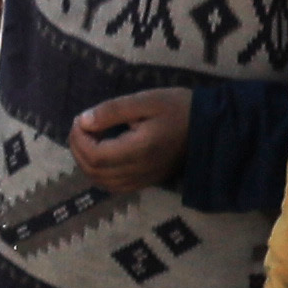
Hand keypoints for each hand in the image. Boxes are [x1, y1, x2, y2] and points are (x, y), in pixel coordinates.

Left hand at [67, 85, 193, 196]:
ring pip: (102, 182)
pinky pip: (115, 186)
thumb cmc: (178, 109)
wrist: (209, 128)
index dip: (79, 139)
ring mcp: (144, 180)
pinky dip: (100, 174)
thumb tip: (83, 121)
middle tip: (80, 127)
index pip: (95, 155)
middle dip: (78, 149)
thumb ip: (112, 111)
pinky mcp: (147, 182)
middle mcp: (139, 170)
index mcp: (140, 150)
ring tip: (87, 139)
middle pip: (95, 171)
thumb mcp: (145, 100)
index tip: (80, 119)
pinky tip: (101, 155)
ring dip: (86, 163)